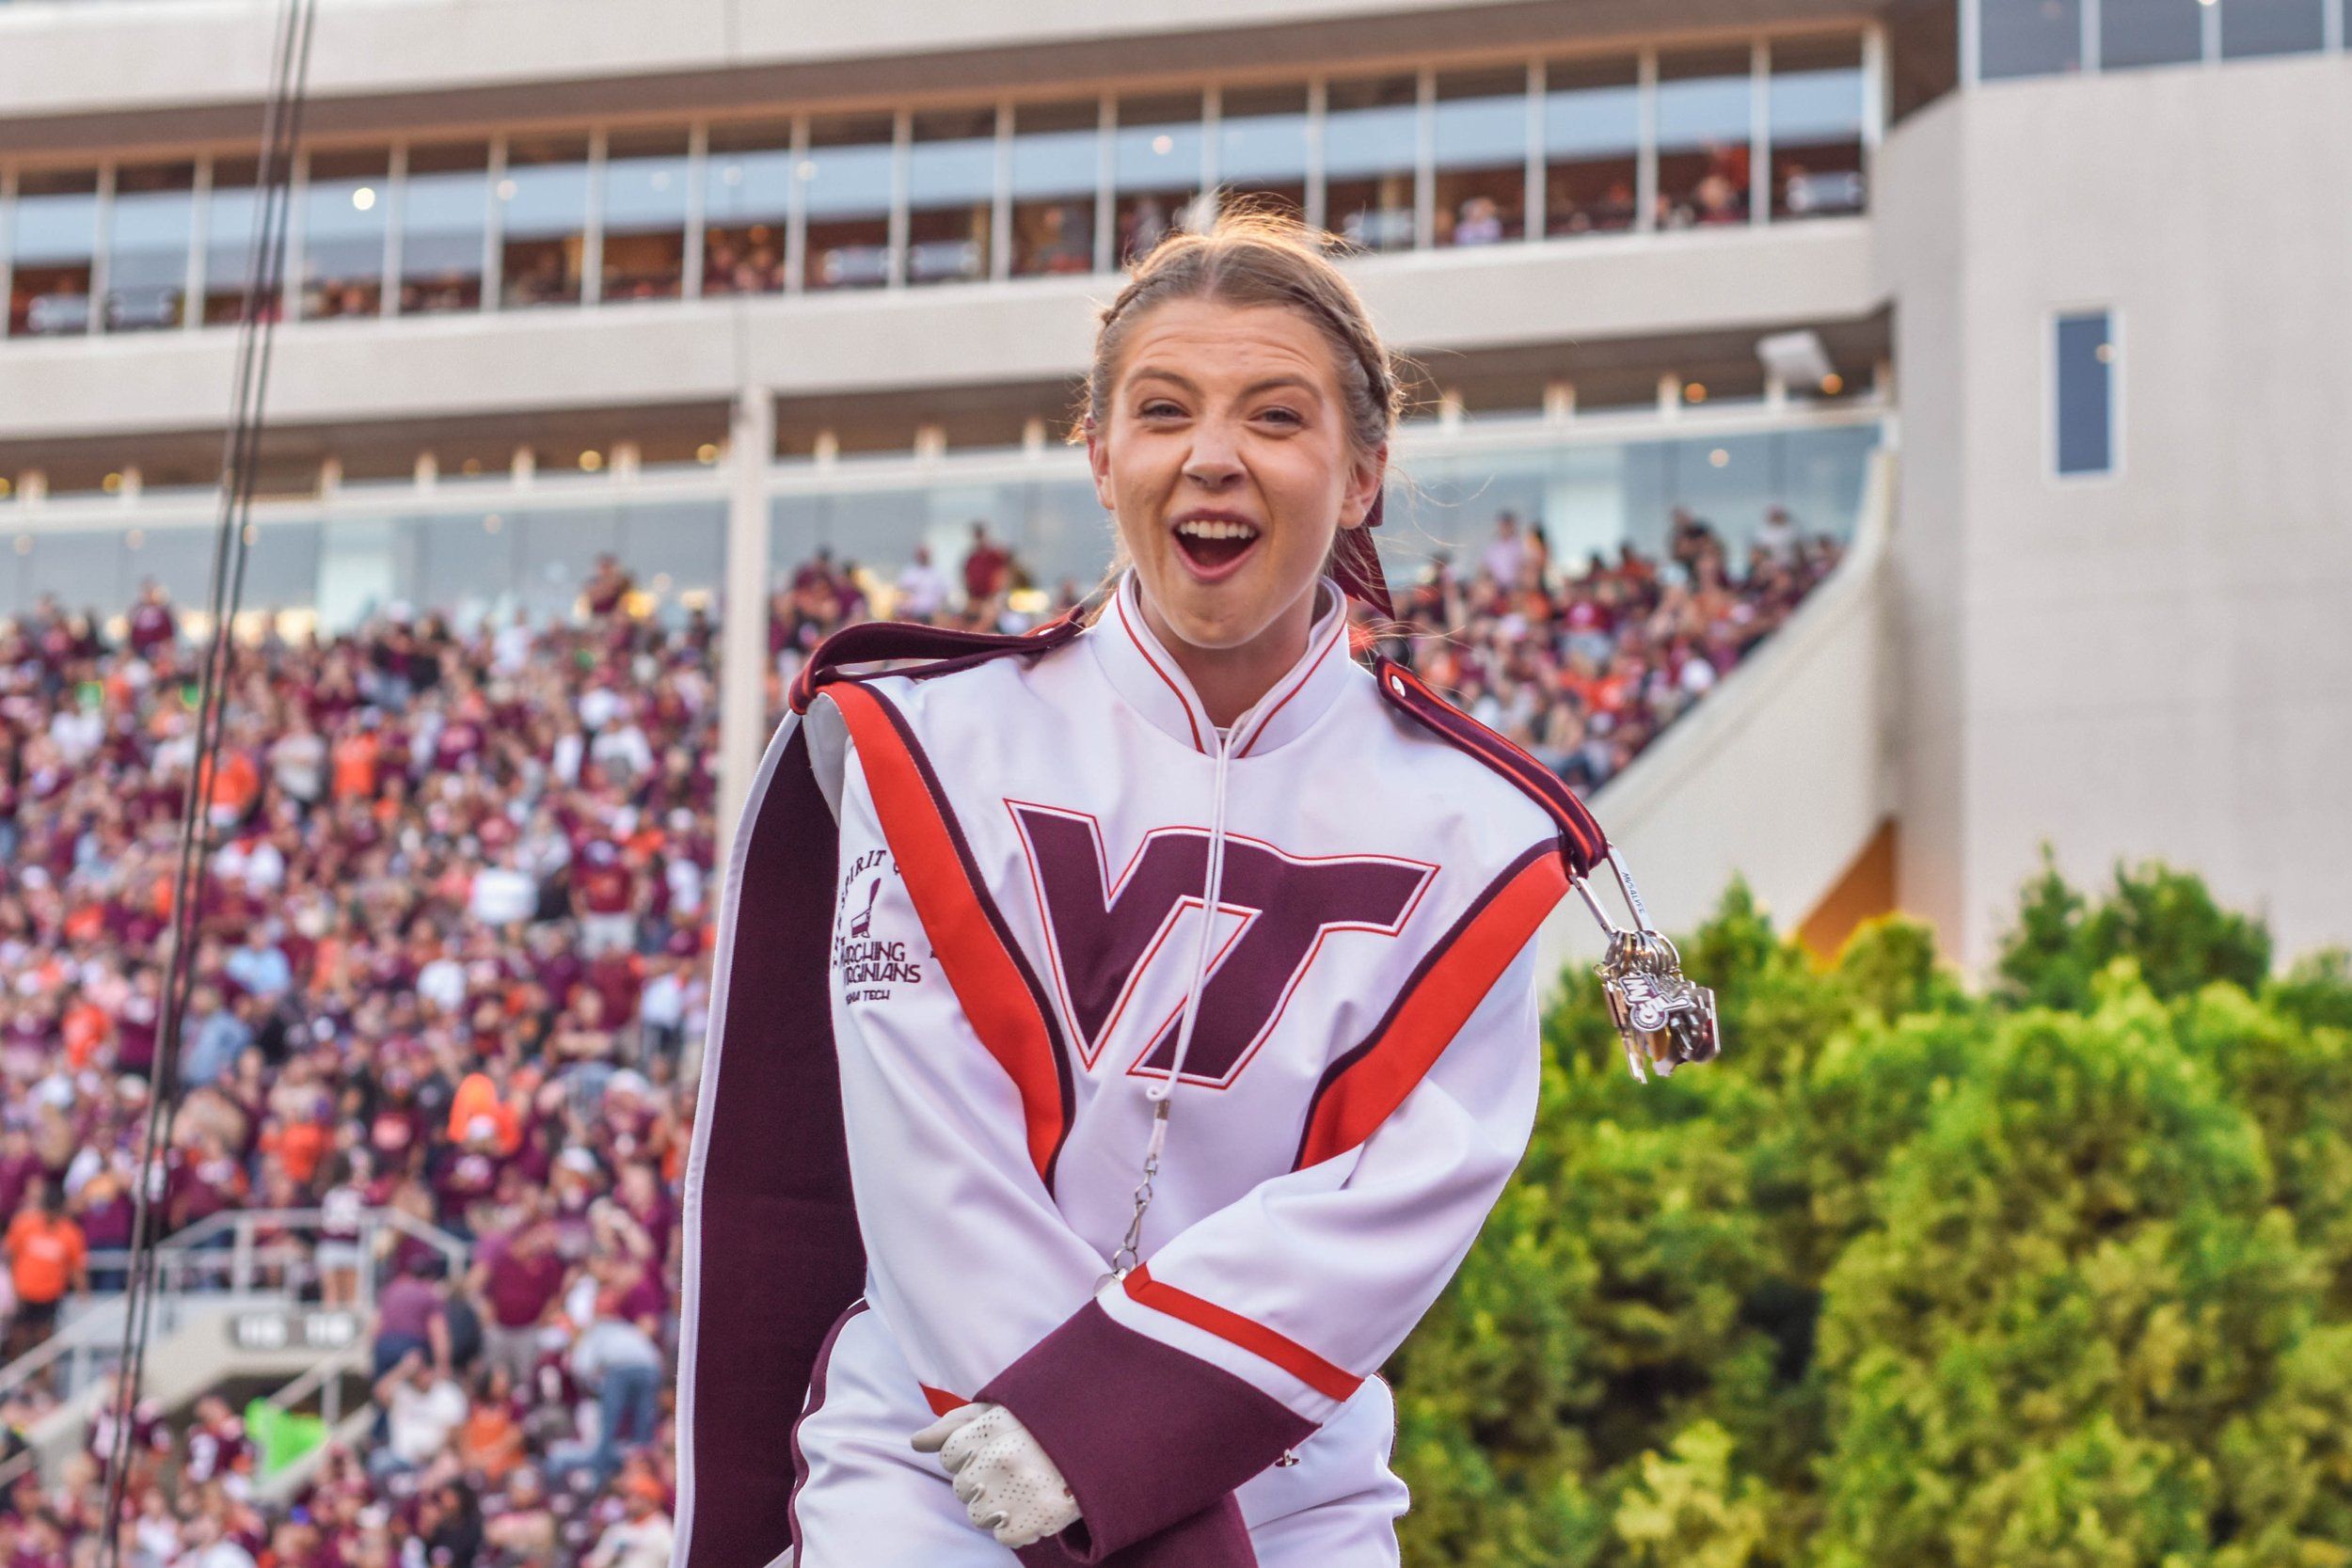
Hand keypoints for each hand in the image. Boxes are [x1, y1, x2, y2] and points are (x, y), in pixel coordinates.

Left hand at [911, 1402, 1079, 1548]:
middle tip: (1015, 1468)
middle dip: (982, 1481)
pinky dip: (1019, 1527)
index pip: (949, 1456)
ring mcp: (1018, 1492)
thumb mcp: (1000, 1411)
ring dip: (998, 1507)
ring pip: (979, 1516)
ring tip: (1025, 1487)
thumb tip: (915, 1443)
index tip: (994, 1450)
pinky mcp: (1036, 1520)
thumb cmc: (1043, 1427)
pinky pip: (1004, 1536)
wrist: (1102, 1440)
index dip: (969, 1455)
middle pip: (962, 1488)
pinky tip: (1035, 1505)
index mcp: (991, 1428)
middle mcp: (1000, 1458)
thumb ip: (954, 1425)